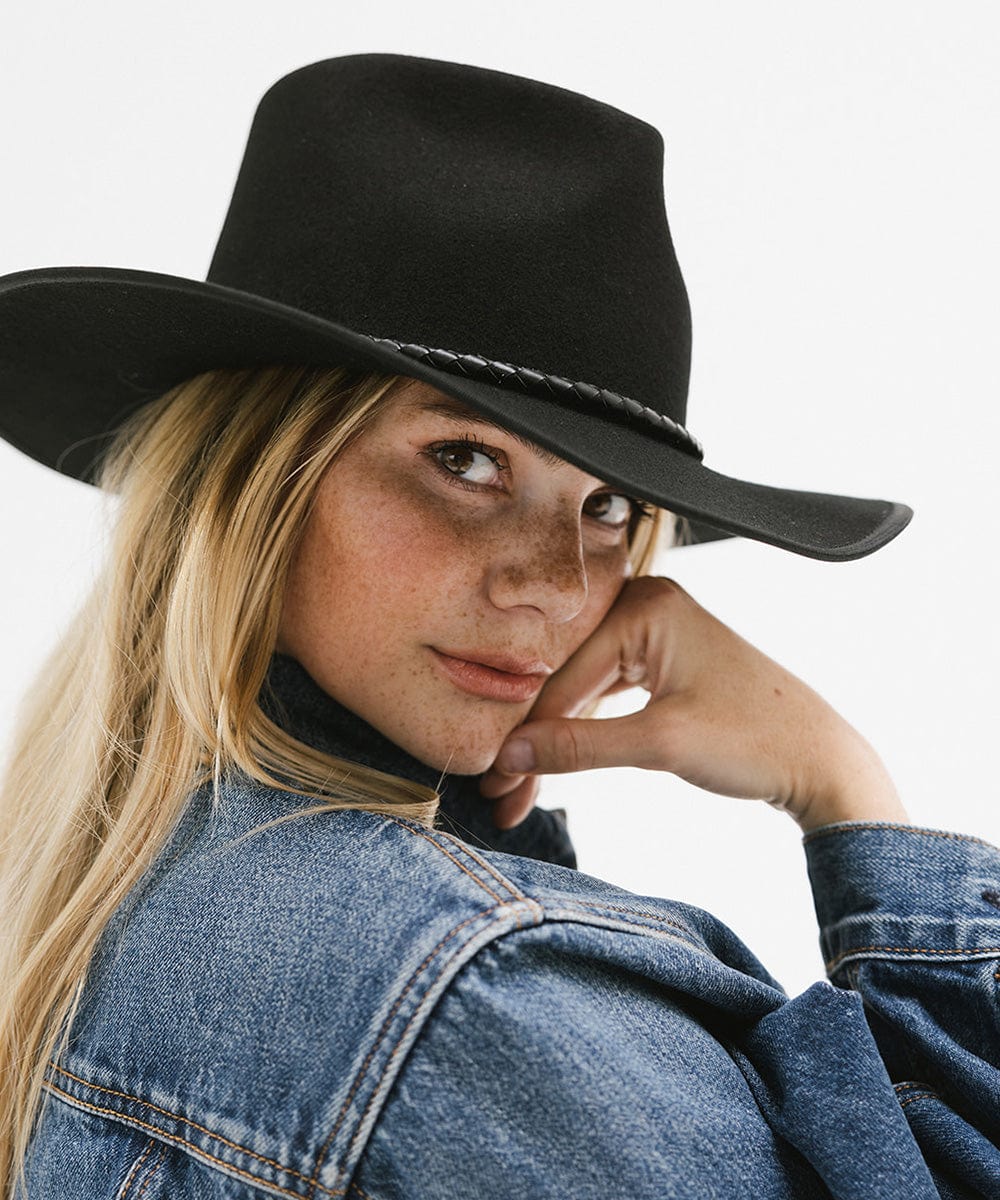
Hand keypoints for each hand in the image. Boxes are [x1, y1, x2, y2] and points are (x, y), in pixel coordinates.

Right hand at [479, 576, 909, 832]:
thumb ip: (581, 746)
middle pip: (569, 679)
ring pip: (584, 691)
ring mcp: (657, 633)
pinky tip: (554, 764)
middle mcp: (648, 606)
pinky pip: (607, 694)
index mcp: (648, 605)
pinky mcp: (664, 661)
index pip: (565, 673)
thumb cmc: (757, 739)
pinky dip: (585, 732)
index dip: (528, 733)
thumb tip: (514, 754)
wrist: (821, 760)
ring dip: (556, 742)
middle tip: (503, 791)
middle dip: (536, 740)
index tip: (498, 780)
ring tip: (521, 789)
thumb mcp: (661, 744)